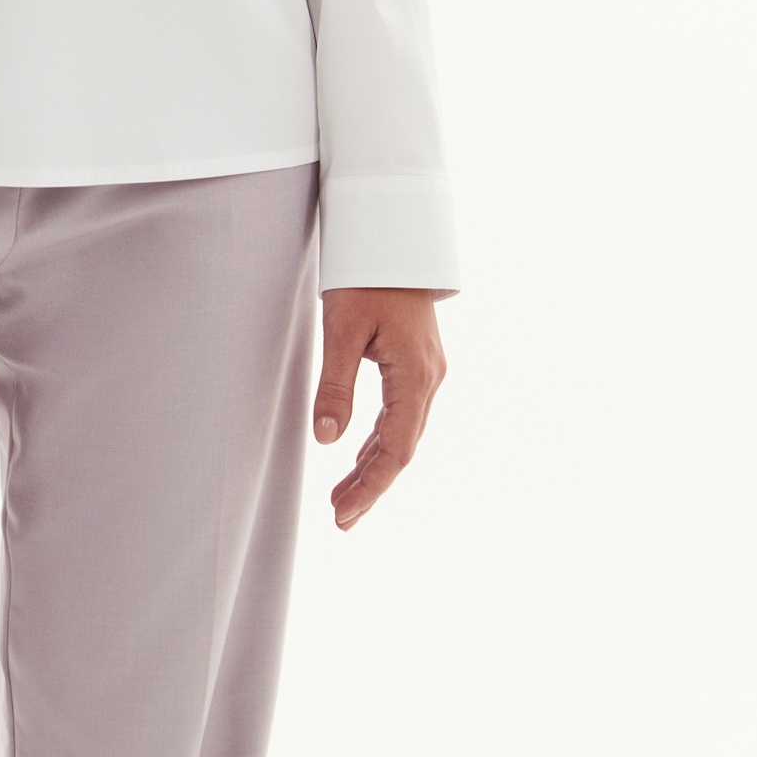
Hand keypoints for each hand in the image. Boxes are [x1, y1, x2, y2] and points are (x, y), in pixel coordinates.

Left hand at [312, 287, 446, 529]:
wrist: (393, 237)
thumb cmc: (366, 276)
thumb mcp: (341, 328)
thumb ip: (336, 385)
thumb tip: (327, 439)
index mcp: (415, 375)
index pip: (396, 448)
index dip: (371, 486)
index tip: (344, 513)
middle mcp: (429, 379)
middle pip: (402, 448)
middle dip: (372, 486)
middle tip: (341, 520)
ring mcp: (427, 372)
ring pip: (403, 434)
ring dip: (374, 467)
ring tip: (344, 500)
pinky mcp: (417, 364)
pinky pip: (401, 415)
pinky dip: (380, 441)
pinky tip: (360, 457)